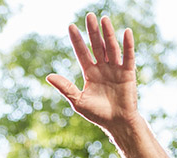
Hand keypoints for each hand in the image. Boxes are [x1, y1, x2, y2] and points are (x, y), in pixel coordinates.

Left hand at [47, 13, 137, 130]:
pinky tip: (126, 32)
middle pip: (96, 46)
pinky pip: (128, 57)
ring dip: (108, 34)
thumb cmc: (97, 114)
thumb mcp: (78, 101)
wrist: (117, 123)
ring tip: (104, 19)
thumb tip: (48, 76)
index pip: (82, 53)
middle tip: (89, 16)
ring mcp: (115, 69)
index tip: (70, 26)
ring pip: (111, 48)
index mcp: (90, 73)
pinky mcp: (128, 73)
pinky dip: (128, 45)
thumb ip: (65, 88)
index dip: (77, 40)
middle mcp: (102, 68)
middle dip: (92, 32)